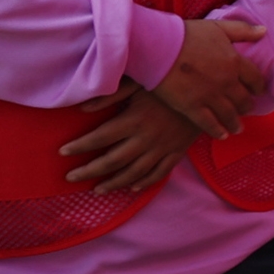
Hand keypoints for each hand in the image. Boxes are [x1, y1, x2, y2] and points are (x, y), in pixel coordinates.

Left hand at [59, 91, 201, 194]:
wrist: (211, 92)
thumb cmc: (171, 83)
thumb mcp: (141, 82)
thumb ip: (112, 94)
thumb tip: (83, 107)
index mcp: (135, 120)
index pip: (100, 137)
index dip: (79, 146)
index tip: (62, 151)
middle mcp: (146, 139)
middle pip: (112, 161)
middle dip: (88, 171)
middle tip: (70, 177)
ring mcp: (163, 148)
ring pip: (133, 173)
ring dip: (113, 183)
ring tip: (96, 190)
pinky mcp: (177, 152)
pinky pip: (159, 173)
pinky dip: (144, 183)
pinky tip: (131, 188)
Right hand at [152, 15, 267, 139]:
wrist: (158, 47)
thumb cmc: (186, 34)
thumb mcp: (218, 27)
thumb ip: (242, 30)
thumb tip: (264, 30)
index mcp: (235, 62)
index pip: (255, 79)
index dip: (258, 87)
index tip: (258, 91)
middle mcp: (227, 82)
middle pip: (243, 99)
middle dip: (247, 106)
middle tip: (246, 110)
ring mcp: (210, 96)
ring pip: (229, 115)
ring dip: (235, 122)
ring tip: (238, 128)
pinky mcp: (192, 107)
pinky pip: (209, 124)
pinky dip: (218, 131)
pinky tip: (222, 135)